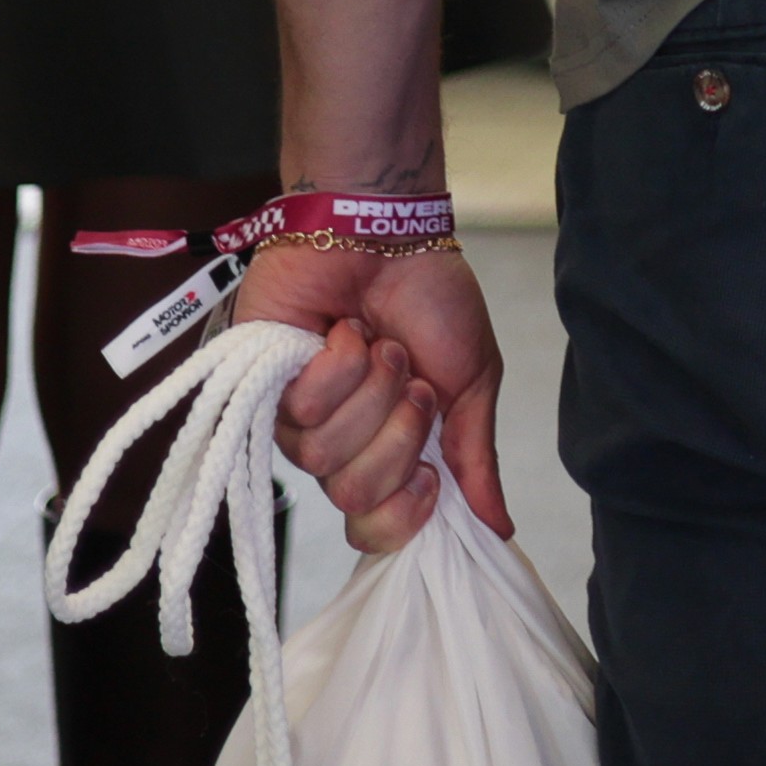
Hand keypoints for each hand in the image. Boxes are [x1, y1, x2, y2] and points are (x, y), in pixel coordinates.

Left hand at [247, 236, 511, 553]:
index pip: (378, 529)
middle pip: (356, 500)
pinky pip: (303, 411)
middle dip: (397, 436)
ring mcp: (299, 421)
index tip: (432, 474)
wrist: (388, 235)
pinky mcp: (265, 389)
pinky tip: (344, 331)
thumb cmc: (431, 299)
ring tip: (380, 346)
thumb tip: (500, 530)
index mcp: (393, 451)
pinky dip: (339, 365)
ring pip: (327, 457)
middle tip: (413, 382)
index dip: (403, 514)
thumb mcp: (472, 381)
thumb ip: (476, 457)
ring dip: (370, 392)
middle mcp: (342, 447)